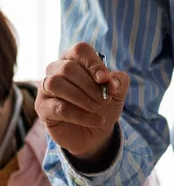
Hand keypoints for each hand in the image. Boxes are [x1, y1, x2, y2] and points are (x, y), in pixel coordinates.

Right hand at [36, 42, 128, 160]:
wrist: (96, 134)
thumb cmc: (103, 107)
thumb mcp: (117, 94)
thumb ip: (119, 82)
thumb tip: (112, 81)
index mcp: (75, 60)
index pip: (80, 51)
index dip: (93, 63)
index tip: (105, 80)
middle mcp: (56, 70)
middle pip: (68, 68)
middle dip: (90, 86)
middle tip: (105, 100)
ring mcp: (46, 88)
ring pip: (56, 83)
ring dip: (81, 98)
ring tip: (97, 108)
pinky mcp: (42, 107)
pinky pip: (58, 107)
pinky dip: (80, 115)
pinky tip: (96, 121)